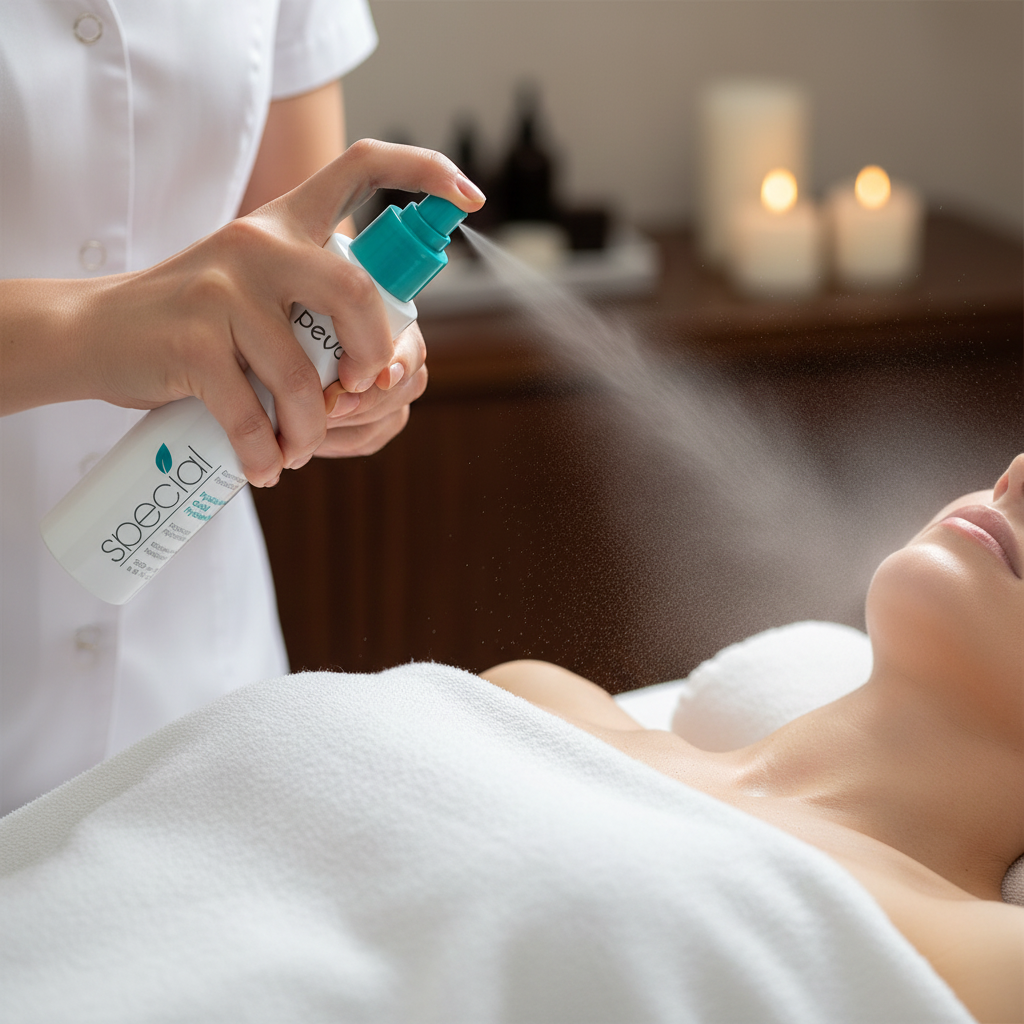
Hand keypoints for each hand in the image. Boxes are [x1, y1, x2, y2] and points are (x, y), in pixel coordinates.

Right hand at [8, 140, 483, 485]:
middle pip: (355, 293)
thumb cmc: (202, 328)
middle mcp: (260, 243)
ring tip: (296, 450)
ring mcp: (223, 288)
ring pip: (306, 376)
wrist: (98, 335)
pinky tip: (265, 466)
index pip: (364, 167)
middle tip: (363, 393)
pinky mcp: (193, 340)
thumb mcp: (263, 296)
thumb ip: (325, 318)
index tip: (471, 200)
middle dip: (376, 358)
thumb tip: (403, 379)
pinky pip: (255, 415)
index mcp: (288, 224)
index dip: (426, 171)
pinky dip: (266, 454)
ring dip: (312, 433)